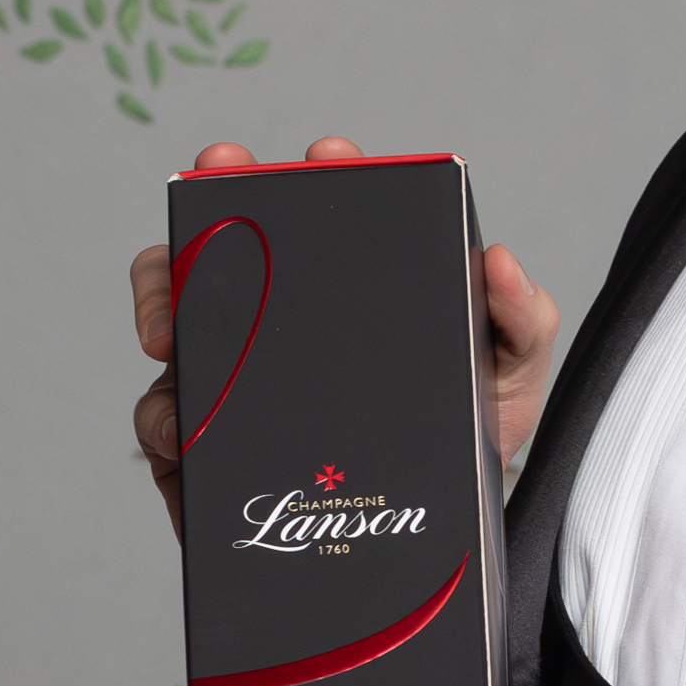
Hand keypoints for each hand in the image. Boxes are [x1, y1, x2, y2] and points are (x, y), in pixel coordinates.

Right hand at [131, 137, 561, 537]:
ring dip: (162, 312)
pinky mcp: (209, 451)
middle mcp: (279, 325)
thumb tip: (500, 261)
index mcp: (344, 291)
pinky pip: (167, 426)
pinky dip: (165, 421)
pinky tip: (183, 431)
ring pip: (177, 332)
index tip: (323, 156)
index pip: (314, 217)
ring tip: (170, 335)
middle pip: (217, 257)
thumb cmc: (466, 436)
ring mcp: (237, 383)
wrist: (439, 530)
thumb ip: (522, 317)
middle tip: (203, 211)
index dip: (310, 175)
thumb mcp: (509, 372)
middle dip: (197, 223)